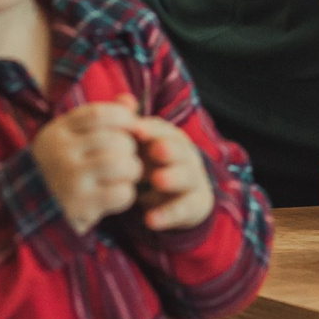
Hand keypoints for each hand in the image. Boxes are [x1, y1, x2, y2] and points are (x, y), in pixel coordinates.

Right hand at [31, 101, 144, 233]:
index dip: (123, 117)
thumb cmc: (62, 167)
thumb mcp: (72, 138)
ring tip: (127, 175)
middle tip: (127, 157)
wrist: (33, 210)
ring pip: (120, 164)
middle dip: (130, 148)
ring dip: (133, 169)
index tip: (131, 127)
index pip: (98, 114)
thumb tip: (130, 101)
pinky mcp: (80, 205)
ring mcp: (69, 179)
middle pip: (114, 139)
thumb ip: (100, 118)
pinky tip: (118, 194)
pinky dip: (127, 193)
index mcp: (57, 131)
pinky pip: (120, 193)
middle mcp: (60, 152)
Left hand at [129, 115, 217, 232]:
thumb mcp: (140, 148)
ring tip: (157, 180)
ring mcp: (193, 180)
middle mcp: (186, 156)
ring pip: (187, 176)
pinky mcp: (195, 204)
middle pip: (180, 149)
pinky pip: (184, 208)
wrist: (176, 199)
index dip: (151, 130)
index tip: (136, 129)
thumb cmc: (151, 166)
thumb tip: (122, 98)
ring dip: (173, 177)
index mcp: (171, 139)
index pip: (164, 130)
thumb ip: (130, 126)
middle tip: (155, 150)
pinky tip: (150, 219)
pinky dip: (167, 214)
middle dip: (169, 149)